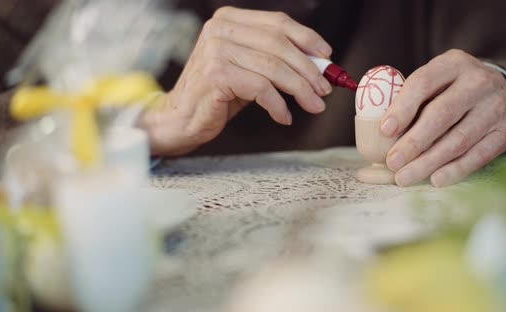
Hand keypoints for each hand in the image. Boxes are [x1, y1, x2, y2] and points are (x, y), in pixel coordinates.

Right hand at [140, 7, 332, 154]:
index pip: (278, 23)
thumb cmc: (216, 95)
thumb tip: (319, 65)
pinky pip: (261, 89)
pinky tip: (284, 116)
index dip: (307, 39)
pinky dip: (278, 105)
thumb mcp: (248, 69)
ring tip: (314, 105)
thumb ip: (275, 60)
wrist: (179, 118)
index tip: (326, 58)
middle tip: (324, 90)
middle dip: (308, 69)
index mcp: (230, 20)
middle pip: (280, 45)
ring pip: (274, 67)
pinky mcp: (217, 75)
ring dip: (300, 89)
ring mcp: (216, 51)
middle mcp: (220, 30)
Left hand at [380, 49, 505, 186]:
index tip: (385, 130)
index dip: (402, 107)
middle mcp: (478, 81)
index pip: (423, 83)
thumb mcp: (433, 83)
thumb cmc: (450, 91)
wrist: (500, 92)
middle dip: (414, 142)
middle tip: (392, 162)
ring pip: (459, 139)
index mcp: (452, 63)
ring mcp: (496, 107)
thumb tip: (377, 134)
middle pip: (442, 114)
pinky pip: (478, 155)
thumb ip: (408, 100)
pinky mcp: (505, 131)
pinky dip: (455, 169)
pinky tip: (435, 179)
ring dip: (429, 162)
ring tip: (404, 177)